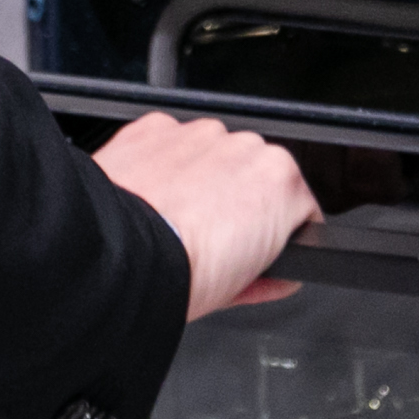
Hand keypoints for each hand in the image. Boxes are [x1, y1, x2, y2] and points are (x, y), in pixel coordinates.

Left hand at [94, 112, 318, 319]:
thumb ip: (272, 277)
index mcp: (280, 181)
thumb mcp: (241, 290)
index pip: (298, 207)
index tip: (258, 253)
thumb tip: (277, 278)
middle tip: (212, 243)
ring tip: (175, 223)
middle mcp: (245, 147)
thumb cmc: (180, 271)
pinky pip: (170, 146)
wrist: (121, 255)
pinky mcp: (157, 128)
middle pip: (252, 177)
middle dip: (237, 205)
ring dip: (199, 181)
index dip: (278, 237)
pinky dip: (163, 167)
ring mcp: (200, 134)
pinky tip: (152, 201)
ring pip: (211, 157)